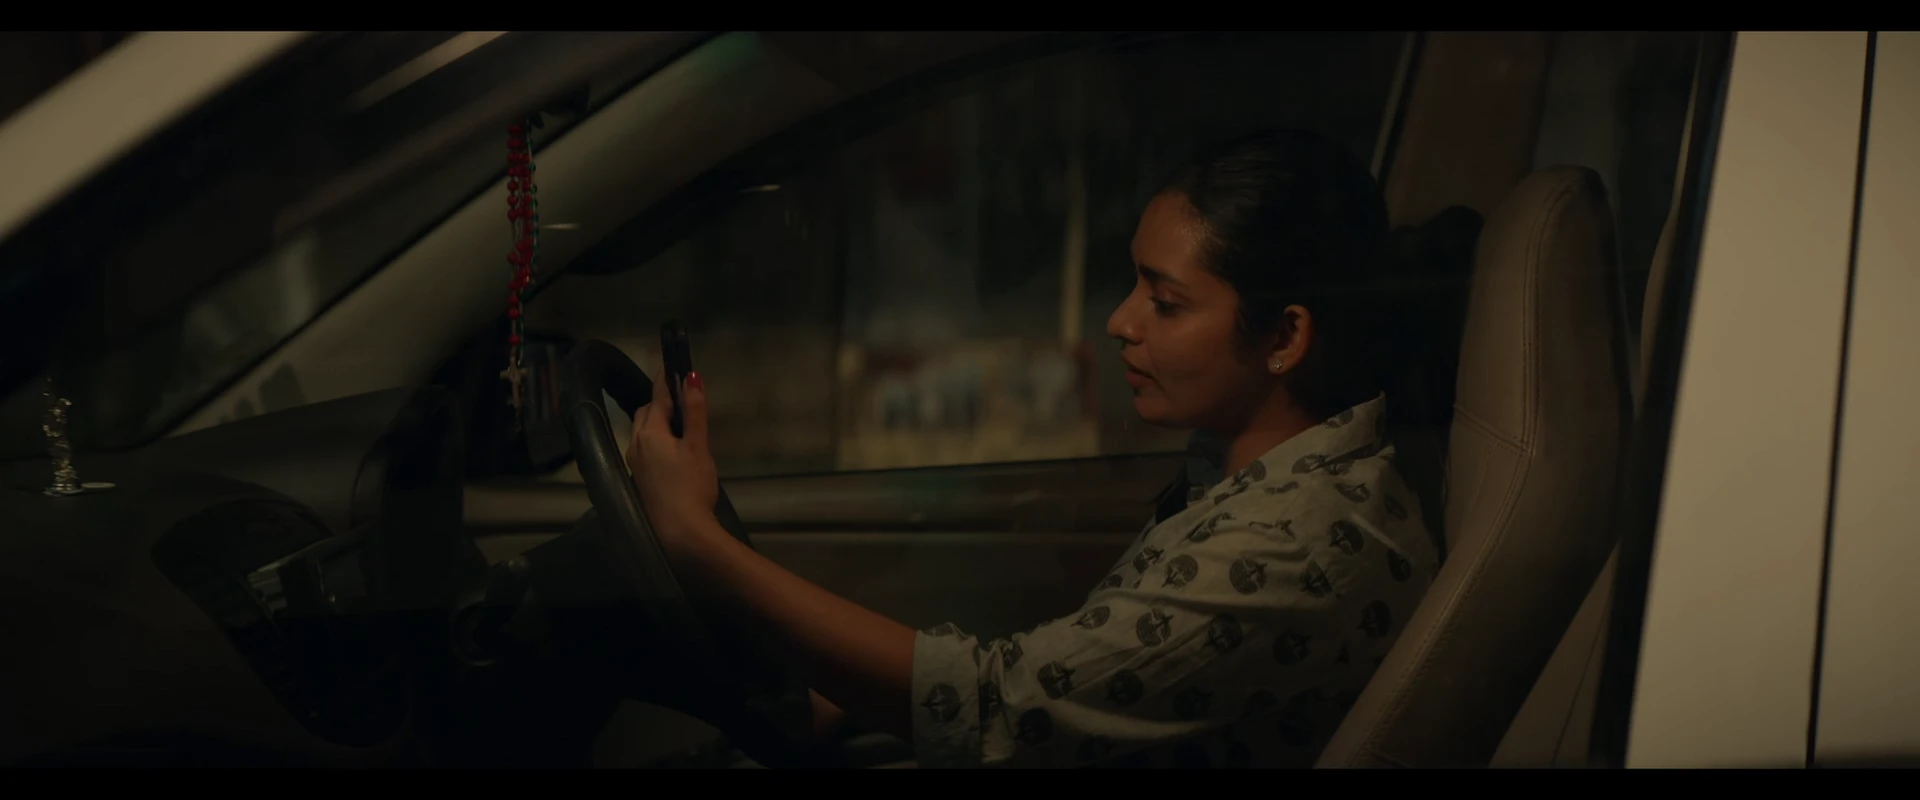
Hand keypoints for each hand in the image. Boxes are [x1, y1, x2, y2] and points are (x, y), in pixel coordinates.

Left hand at [627, 366, 719, 551]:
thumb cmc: (692, 486)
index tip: (669, 367)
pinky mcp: (640, 481)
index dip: (665, 382)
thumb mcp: (698, 445)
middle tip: (680, 398)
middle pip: (645, 415)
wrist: (681, 532)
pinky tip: (672, 452)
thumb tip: (692, 377)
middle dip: (660, 403)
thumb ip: (695, 411)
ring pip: (643, 433)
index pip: (657, 398)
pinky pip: (645, 450)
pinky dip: (656, 442)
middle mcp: (636, 446)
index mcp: (649, 433)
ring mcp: (636, 465)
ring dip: (657, 423)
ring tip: (678, 424)